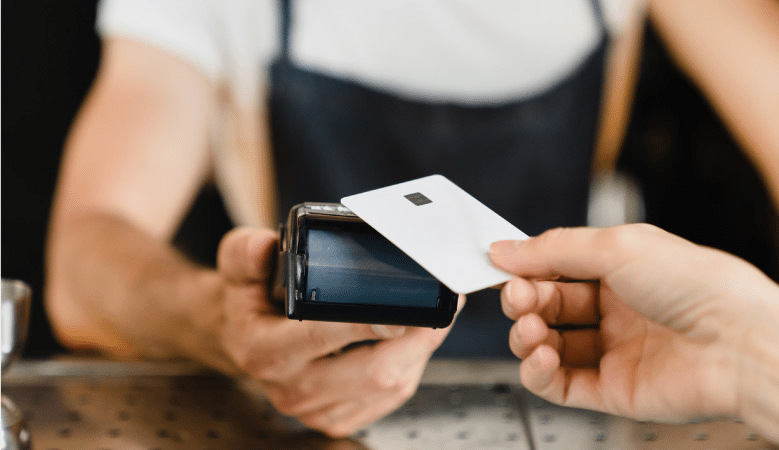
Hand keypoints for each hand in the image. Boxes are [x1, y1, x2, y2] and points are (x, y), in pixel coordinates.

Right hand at [214, 228, 457, 436]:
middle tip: (445, 303)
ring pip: (389, 387)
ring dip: (421, 351)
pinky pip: (388, 399)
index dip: (371, 323)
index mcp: (266, 350)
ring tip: (437, 315)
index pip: (326, 336)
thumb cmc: (248, 300)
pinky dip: (410, 368)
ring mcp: (315, 409)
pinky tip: (414, 342)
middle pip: (374, 372)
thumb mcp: (236, 265)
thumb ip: (245, 252)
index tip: (408, 306)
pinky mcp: (335, 418)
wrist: (239, 340)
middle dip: (419, 337)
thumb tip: (266, 244)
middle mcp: (291, 387)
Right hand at [489, 224, 778, 437]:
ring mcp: (613, 351)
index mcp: (619, 271)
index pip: (555, 269)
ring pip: (546, 345)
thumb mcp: (618, 246)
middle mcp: (615, 311)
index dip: (526, 269)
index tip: (500, 266)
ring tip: (532, 329)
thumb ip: (554, 248)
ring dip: (526, 336)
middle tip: (517, 299)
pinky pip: (558, 384)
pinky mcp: (611, 390)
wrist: (740, 342)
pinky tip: (538, 356)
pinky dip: (537, 372)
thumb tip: (504, 249)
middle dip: (524, 302)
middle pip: (547, 306)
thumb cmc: (699, 286)